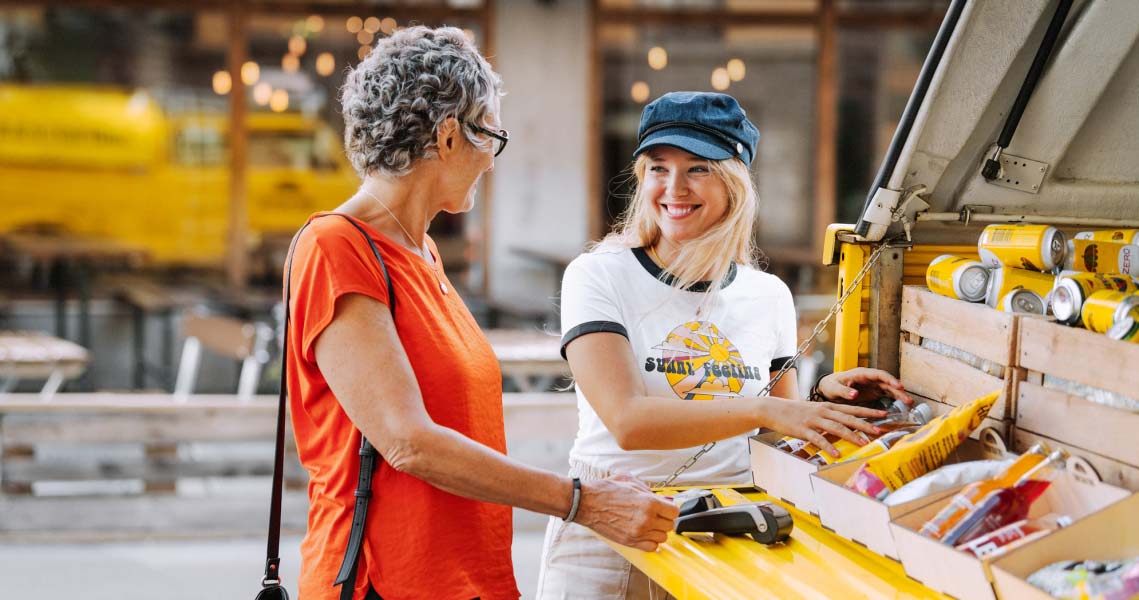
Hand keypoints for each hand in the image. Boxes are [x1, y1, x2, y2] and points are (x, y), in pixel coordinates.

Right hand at [575, 473, 679, 551]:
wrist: (587, 502)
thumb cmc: (605, 490)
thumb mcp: (630, 481)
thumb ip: (650, 490)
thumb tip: (664, 498)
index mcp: (648, 502)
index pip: (674, 511)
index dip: (670, 508)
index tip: (666, 507)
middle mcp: (646, 519)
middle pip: (670, 525)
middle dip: (664, 518)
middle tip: (656, 514)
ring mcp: (638, 532)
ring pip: (663, 537)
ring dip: (658, 530)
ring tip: (649, 523)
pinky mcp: (630, 542)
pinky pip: (652, 547)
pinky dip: (651, 542)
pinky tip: (645, 533)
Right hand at [759, 396, 887, 457]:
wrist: (774, 409)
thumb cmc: (795, 411)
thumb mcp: (815, 410)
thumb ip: (830, 416)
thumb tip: (845, 425)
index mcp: (827, 406)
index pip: (852, 408)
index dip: (869, 412)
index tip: (884, 414)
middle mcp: (823, 411)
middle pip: (848, 418)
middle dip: (865, 424)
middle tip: (880, 430)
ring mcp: (814, 420)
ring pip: (836, 427)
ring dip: (851, 435)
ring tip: (863, 443)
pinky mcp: (804, 430)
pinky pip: (818, 439)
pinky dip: (828, 447)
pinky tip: (835, 454)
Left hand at [818, 367, 910, 405]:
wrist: (827, 389)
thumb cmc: (830, 386)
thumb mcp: (833, 389)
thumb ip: (843, 391)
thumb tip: (854, 394)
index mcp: (860, 374)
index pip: (878, 374)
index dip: (889, 379)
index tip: (898, 386)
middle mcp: (869, 378)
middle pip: (887, 381)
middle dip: (898, 389)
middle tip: (908, 398)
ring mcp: (872, 385)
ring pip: (889, 388)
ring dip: (899, 394)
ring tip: (909, 402)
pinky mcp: (873, 392)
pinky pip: (886, 394)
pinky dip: (894, 398)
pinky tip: (902, 404)